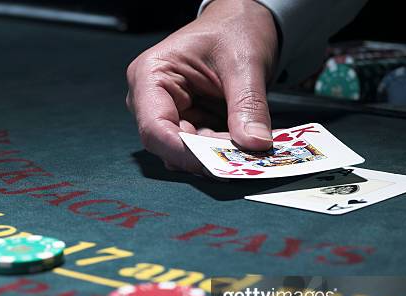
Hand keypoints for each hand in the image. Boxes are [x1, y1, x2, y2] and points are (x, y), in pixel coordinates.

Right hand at [126, 0, 278, 173]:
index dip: (183, 151)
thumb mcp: (245, 63)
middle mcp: (152, 99)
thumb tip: (255, 143)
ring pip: (187, 151)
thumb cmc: (233, 29)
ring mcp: (170, 114)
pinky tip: (246, 143)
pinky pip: (202, 147)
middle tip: (243, 156)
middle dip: (207, 154)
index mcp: (151, 75)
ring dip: (218, 154)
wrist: (241, 23)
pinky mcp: (188, 123)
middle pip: (170, 144)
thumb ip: (248, 105)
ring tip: (249, 147)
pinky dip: (224, 149)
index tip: (217, 162)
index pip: (155, 128)